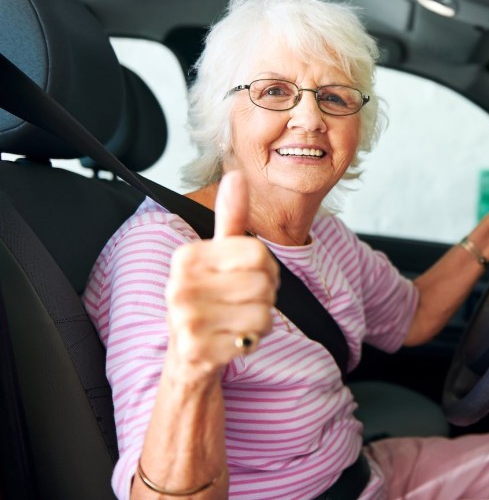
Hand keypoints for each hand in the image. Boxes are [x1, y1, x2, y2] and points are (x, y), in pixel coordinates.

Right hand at [164, 171, 278, 375]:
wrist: (188, 355)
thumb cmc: (209, 298)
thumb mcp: (219, 256)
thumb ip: (230, 217)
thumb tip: (236, 175)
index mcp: (186, 257)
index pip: (257, 253)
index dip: (266, 267)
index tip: (249, 276)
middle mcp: (178, 286)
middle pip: (263, 283)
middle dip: (266, 296)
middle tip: (244, 302)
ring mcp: (185, 321)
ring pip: (262, 312)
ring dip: (261, 319)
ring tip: (238, 320)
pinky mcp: (197, 351)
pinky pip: (253, 337)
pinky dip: (253, 339)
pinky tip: (232, 339)